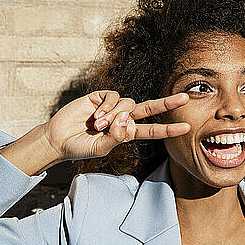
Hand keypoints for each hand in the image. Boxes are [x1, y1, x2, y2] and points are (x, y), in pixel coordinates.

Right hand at [42, 90, 190, 161]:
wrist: (57, 139)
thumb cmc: (80, 147)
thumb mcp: (100, 148)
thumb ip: (115, 137)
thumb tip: (127, 120)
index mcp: (127, 133)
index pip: (152, 130)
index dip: (168, 129)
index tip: (186, 127)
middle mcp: (123, 118)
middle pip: (150, 108)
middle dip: (167, 103)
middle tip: (186, 98)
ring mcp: (113, 106)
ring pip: (128, 104)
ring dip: (115, 115)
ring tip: (98, 126)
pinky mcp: (101, 97)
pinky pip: (114, 96)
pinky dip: (108, 106)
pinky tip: (96, 115)